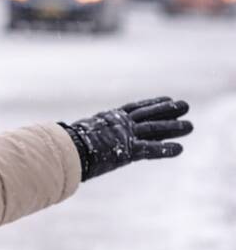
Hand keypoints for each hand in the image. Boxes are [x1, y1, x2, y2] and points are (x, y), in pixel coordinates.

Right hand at [61, 97, 193, 180]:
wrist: (67, 150)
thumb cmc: (65, 144)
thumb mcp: (75, 134)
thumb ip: (80, 133)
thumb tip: (60, 133)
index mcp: (109, 118)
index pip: (135, 108)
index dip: (152, 103)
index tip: (167, 99)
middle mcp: (121, 123)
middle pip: (150, 114)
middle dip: (169, 110)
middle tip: (185, 106)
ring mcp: (126, 135)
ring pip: (155, 128)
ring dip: (174, 128)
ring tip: (190, 126)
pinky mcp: (128, 149)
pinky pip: (150, 149)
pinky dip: (165, 149)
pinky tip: (179, 149)